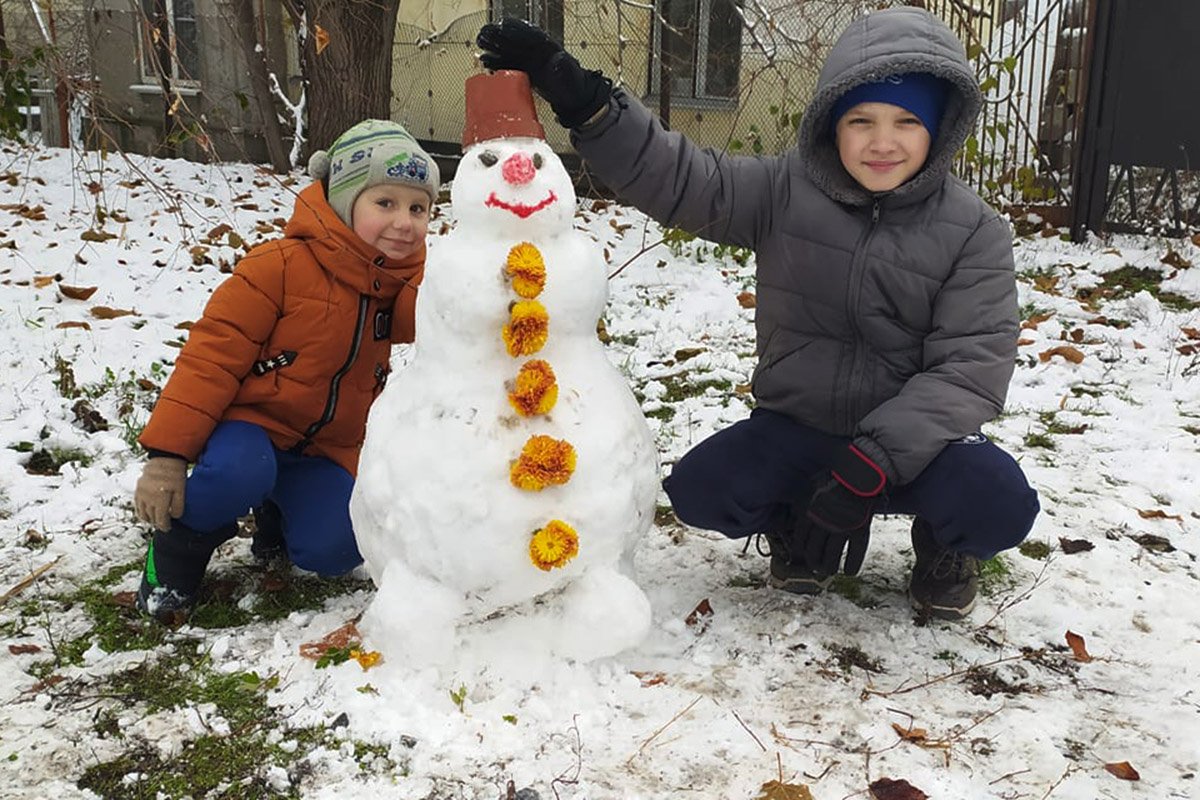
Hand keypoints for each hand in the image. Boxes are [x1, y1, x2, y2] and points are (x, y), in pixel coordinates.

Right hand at [134, 457, 186, 530]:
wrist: (164, 459)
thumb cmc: (176, 475)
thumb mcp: (182, 490)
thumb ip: (178, 506)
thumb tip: (175, 517)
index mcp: (160, 499)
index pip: (160, 519)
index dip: (164, 526)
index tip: (168, 528)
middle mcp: (148, 498)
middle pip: (151, 517)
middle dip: (157, 522)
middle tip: (163, 525)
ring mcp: (141, 493)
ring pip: (142, 512)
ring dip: (149, 518)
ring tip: (156, 520)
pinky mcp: (138, 489)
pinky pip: (137, 505)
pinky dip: (142, 511)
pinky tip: (147, 512)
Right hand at [476, 18, 611, 127]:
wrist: (574, 98)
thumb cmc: (575, 85)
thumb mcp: (572, 75)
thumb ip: (565, 67)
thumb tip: (558, 59)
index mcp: (548, 47)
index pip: (530, 35)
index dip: (516, 30)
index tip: (503, 25)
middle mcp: (536, 51)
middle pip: (515, 40)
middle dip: (499, 35)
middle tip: (484, 33)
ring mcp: (530, 61)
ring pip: (509, 51)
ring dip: (494, 47)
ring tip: (480, 43)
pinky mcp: (525, 72)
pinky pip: (509, 65)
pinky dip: (497, 63)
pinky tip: (485, 62)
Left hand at [802, 444, 886, 575]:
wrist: (857, 474)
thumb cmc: (831, 480)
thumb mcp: (808, 489)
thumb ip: (800, 505)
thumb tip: (794, 518)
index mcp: (807, 515)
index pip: (800, 542)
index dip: (799, 554)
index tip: (799, 559)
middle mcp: (822, 525)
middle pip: (814, 554)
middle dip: (813, 563)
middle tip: (815, 567)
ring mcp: (841, 529)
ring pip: (832, 558)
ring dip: (829, 568)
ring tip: (829, 570)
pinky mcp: (859, 531)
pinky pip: (855, 555)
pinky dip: (852, 566)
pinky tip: (850, 571)